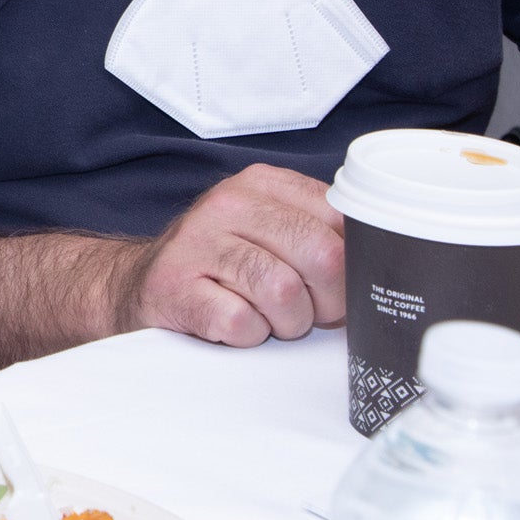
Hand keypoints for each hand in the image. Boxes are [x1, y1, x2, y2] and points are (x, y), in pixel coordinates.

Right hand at [111, 163, 343, 346]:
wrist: (138, 286)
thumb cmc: (221, 266)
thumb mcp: (269, 231)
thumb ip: (319, 232)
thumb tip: (382, 260)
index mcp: (261, 183)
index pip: (341, 217)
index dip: (352, 264)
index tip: (337, 285)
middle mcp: (228, 204)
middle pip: (323, 256)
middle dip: (326, 301)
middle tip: (307, 312)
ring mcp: (197, 244)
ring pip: (285, 294)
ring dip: (285, 323)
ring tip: (266, 318)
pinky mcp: (175, 287)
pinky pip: (241, 323)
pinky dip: (247, 336)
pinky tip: (232, 324)